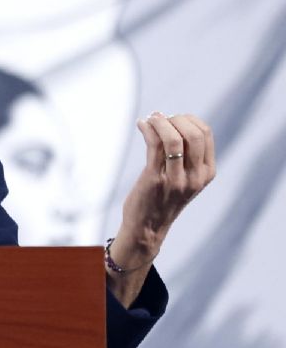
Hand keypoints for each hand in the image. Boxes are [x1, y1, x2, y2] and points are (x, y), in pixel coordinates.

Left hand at [115, 112, 216, 267]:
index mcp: (207, 173)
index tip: (173, 118)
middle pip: (193, 133)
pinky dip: (148, 129)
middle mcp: (196, 176)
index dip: (188, 119)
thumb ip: (185, 156)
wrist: (147, 228)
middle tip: (160, 118)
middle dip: (175, 119)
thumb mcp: (184, 179)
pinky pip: (154, 145)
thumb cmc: (162, 199)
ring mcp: (176, 179)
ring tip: (149, 119)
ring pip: (173, 138)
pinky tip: (141, 125)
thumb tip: (170, 120)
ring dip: (159, 122)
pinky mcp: (155, 180)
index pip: (206, 134)